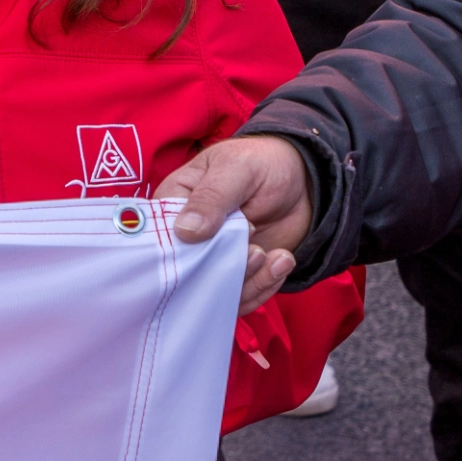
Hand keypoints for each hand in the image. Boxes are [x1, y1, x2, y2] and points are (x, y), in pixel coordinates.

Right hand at [156, 135, 312, 312]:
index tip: (216, 238)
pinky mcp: (237, 276)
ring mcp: (213, 259)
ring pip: (214, 291)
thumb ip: (211, 198)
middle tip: (255, 249)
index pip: (159, 238)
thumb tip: (185, 231)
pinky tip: (282, 261)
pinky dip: (264, 287)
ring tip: (273, 255)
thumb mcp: (236, 169)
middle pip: (186, 273)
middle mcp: (187, 238)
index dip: (181, 248)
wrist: (302, 179)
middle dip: (221, 269)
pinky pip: (241, 298)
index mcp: (172, 206)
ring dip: (248, 281)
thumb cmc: (260, 162)